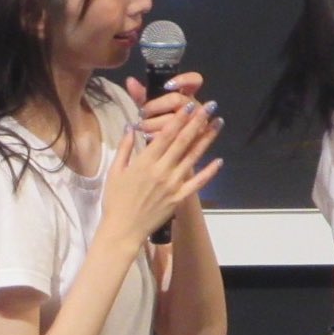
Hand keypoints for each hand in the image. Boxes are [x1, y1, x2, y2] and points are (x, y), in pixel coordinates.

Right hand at [101, 99, 222, 244]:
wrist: (123, 230)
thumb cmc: (115, 200)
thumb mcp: (114, 172)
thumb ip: (124, 148)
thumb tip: (130, 127)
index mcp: (145, 162)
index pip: (166, 135)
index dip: (179, 118)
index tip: (189, 105)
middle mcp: (162, 170)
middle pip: (183, 141)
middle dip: (197, 121)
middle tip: (209, 106)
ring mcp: (173, 184)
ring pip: (193, 157)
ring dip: (207, 139)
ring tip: (218, 123)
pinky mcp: (179, 198)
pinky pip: (197, 183)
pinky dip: (209, 172)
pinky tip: (219, 160)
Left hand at [123, 68, 205, 138]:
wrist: (164, 149)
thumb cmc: (158, 121)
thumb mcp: (151, 107)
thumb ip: (141, 94)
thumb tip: (130, 81)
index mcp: (188, 95)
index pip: (195, 80)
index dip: (183, 80)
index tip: (167, 85)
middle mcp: (195, 107)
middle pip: (177, 99)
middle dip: (156, 105)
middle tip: (142, 113)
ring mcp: (197, 122)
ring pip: (175, 119)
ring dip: (153, 123)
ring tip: (142, 126)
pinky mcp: (193, 139)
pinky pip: (173, 136)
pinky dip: (157, 135)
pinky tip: (148, 136)